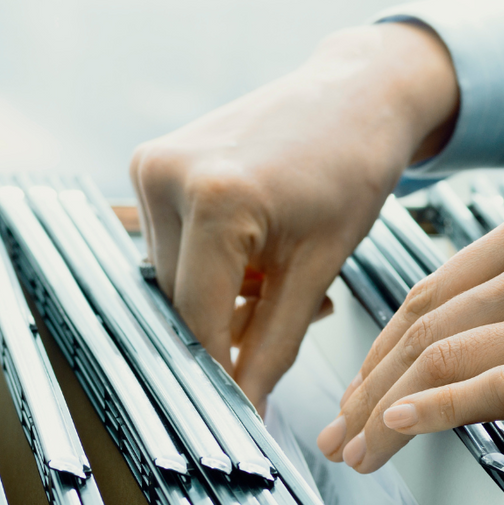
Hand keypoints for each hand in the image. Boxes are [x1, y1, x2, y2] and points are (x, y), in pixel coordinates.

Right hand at [131, 23, 458, 409]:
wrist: (354, 94)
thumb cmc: (352, 166)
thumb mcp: (321, 265)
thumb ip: (275, 344)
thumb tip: (246, 408)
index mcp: (216, 199)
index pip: (200, 321)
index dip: (222, 372)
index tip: (240, 410)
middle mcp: (167, 176)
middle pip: (181, 303)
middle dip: (229, 327)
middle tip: (285, 316)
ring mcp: (151, 165)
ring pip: (174, 279)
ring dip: (220, 294)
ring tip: (278, 269)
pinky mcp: (149, 162)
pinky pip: (171, 244)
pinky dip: (210, 261)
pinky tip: (255, 244)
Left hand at [317, 195, 503, 472]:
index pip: (431, 291)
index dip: (383, 347)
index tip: (364, 382)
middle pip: (421, 329)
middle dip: (367, 387)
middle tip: (340, 428)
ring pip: (441, 362)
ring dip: (383, 413)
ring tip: (358, 452)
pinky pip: (489, 390)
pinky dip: (430, 414)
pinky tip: (400, 433)